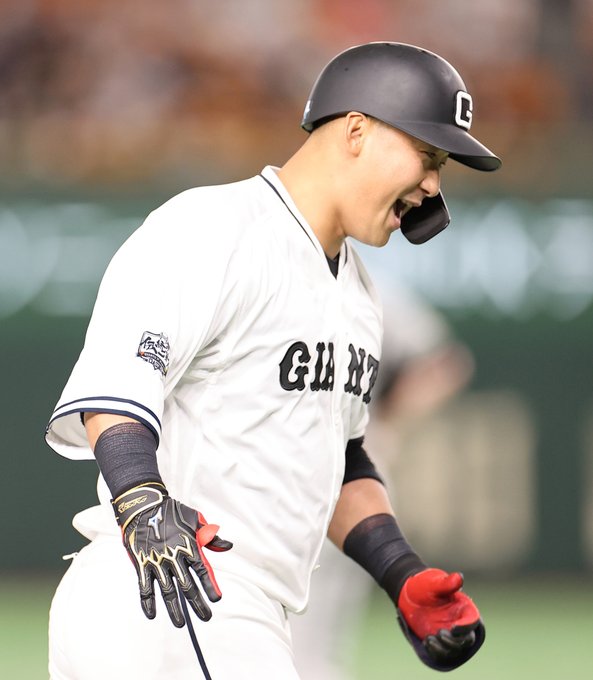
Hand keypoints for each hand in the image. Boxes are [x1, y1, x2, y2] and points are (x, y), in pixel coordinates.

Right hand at [113, 484, 231, 627]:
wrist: (143, 505)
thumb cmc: (171, 511)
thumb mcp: (194, 518)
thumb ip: (210, 536)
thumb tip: (227, 546)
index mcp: (189, 545)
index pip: (203, 570)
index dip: (210, 585)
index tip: (217, 599)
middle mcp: (174, 556)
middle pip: (188, 585)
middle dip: (197, 603)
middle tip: (206, 617)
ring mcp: (157, 561)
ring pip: (168, 591)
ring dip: (174, 609)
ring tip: (181, 624)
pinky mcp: (142, 564)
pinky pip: (145, 587)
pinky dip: (147, 602)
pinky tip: (152, 614)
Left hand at [397, 568, 484, 670]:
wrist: (410, 594)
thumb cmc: (425, 585)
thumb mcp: (434, 582)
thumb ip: (447, 583)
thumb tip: (459, 577)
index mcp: (463, 608)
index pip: (472, 621)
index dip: (466, 627)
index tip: (453, 628)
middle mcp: (460, 623)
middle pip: (467, 640)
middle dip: (455, 642)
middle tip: (439, 633)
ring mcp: (450, 634)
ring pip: (455, 650)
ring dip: (444, 648)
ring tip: (429, 639)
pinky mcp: (439, 641)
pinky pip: (442, 653)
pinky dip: (436, 652)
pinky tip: (427, 642)